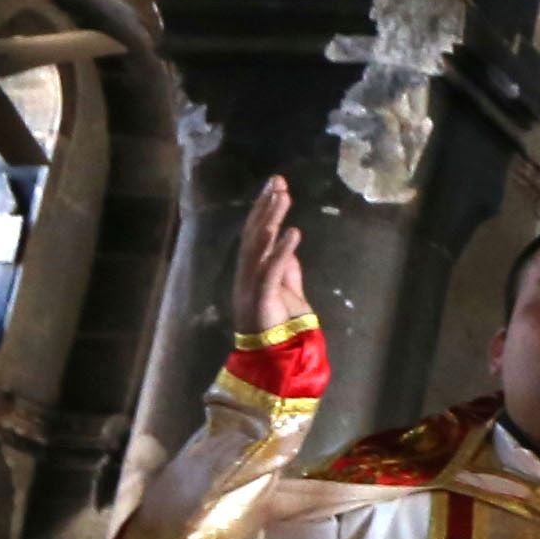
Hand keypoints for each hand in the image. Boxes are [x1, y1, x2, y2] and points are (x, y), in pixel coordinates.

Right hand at [231, 175, 308, 341]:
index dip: (264, 207)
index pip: (256, 232)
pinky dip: (282, 251)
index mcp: (252, 269)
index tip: (276, 185)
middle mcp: (246, 273)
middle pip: (254, 233)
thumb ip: (287, 267)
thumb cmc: (279, 324)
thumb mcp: (288, 289)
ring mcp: (251, 284)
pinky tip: (293, 232)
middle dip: (266, 206)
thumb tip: (288, 243)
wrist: (273, 356)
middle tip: (278, 182)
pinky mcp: (261, 298)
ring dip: (271, 220)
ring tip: (282, 197)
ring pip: (259, 246)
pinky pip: (272, 270)